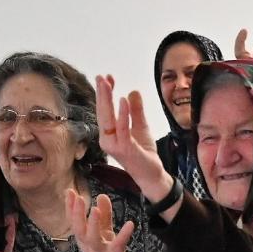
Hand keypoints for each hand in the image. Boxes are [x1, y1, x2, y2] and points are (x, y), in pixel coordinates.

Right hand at [67, 191, 140, 251]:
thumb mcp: (104, 233)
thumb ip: (103, 215)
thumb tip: (101, 195)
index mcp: (84, 240)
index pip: (73, 222)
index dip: (70, 207)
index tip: (69, 191)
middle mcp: (88, 247)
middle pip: (79, 230)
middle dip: (76, 214)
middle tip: (77, 197)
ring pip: (93, 239)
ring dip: (93, 225)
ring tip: (94, 210)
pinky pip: (118, 246)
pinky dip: (124, 235)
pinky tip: (130, 224)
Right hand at [95, 75, 174, 203]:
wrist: (152, 174)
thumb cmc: (144, 153)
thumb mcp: (141, 127)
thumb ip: (136, 111)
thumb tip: (132, 91)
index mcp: (108, 134)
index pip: (104, 111)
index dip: (105, 94)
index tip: (107, 77)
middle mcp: (107, 140)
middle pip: (102, 113)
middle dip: (101, 94)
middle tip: (101, 77)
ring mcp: (114, 145)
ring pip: (108, 120)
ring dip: (107, 100)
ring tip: (107, 84)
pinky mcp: (125, 149)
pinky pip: (122, 129)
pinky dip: (122, 115)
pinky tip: (123, 100)